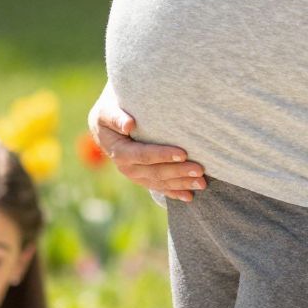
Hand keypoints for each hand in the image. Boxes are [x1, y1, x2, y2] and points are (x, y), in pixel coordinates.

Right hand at [87, 84, 205, 203]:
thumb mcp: (107, 111)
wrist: (105, 126)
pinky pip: (159, 187)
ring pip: (160, 182)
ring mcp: (135, 175)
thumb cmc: (109, 112)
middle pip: (155, 172)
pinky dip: (174, 192)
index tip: (184, 153)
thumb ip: (116, 117)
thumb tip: (129, 125)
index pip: (143, 155)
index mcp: (119, 151)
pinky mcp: (143, 178)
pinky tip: (189, 196)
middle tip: (200, 170)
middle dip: (179, 172)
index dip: (163, 155)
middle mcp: (126, 167)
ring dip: (181, 184)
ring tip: (201, 183)